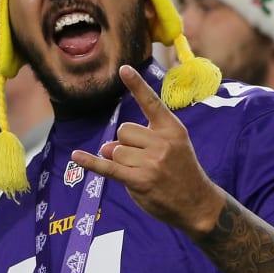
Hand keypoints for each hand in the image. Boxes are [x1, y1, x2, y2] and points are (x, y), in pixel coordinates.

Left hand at [70, 65, 224, 236]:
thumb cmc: (181, 171)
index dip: (136, 85)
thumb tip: (107, 147)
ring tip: (141, 172)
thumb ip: (141, 140)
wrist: (197, 203)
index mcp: (172, 129)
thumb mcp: (172, 147)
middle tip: (143, 160)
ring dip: (120, 161)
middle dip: (125, 144)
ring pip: (115, 150)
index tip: (123, 69)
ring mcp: (151, 162)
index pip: (151, 102)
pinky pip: (107, 168)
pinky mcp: (139, 180)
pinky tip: (76, 156)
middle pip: (123, 130)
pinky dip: (90, 162)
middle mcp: (162, 142)